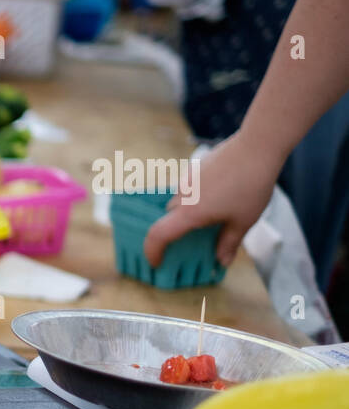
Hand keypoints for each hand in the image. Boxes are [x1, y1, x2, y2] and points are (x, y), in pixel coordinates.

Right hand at [142, 134, 280, 268]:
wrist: (257, 146)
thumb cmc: (251, 185)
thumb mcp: (244, 220)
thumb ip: (229, 243)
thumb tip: (222, 262)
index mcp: (190, 213)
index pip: (158, 235)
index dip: (152, 251)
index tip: (156, 262)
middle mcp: (182, 196)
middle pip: (170, 218)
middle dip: (179, 230)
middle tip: (198, 237)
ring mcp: (187, 180)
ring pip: (180, 202)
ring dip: (190, 211)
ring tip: (217, 211)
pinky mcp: (195, 168)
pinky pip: (189, 188)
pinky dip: (198, 196)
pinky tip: (222, 192)